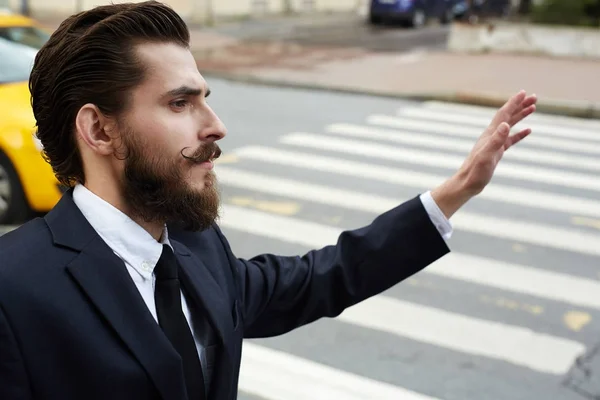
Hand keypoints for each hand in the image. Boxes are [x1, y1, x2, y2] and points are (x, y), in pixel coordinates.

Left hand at [432, 90, 537, 217]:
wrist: (467, 183)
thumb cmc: (475, 171)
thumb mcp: (487, 156)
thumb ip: (496, 140)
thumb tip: (505, 124)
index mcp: (490, 134)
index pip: (503, 114)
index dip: (513, 103)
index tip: (524, 92)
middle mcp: (492, 136)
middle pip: (507, 116)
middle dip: (520, 105)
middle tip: (534, 96)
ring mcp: (494, 143)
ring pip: (510, 125)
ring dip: (521, 115)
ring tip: (533, 107)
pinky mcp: (497, 152)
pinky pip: (510, 139)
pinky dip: (519, 133)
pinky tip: (528, 130)